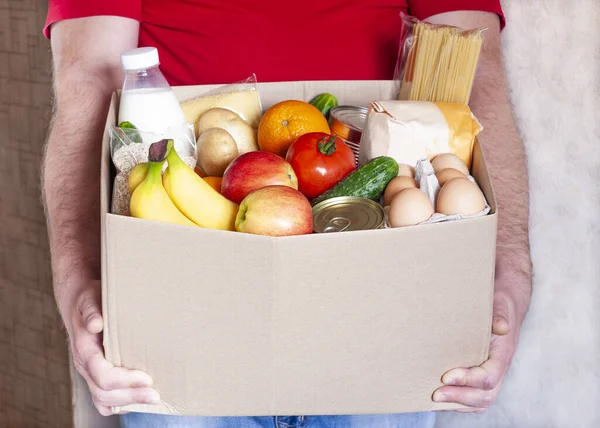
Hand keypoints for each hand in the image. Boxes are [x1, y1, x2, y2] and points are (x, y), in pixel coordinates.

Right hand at [67, 280, 160, 415]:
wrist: (80, 304)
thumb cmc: (90, 300)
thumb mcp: (91, 299)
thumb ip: (93, 311)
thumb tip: (96, 324)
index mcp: (84, 349)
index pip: (102, 375)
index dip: (124, 380)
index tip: (147, 378)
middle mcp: (85, 366)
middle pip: (103, 393)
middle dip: (131, 396)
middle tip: (156, 395)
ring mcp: (89, 373)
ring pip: (103, 400)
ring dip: (129, 403)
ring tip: (153, 399)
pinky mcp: (96, 376)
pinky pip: (104, 400)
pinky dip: (121, 404)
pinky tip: (139, 400)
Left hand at [432, 289, 521, 412]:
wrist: (506, 304)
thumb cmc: (499, 304)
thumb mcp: (499, 303)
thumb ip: (499, 314)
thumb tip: (501, 327)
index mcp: (503, 352)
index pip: (489, 376)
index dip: (469, 380)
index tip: (446, 376)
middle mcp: (499, 367)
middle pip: (486, 395)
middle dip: (460, 397)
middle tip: (435, 394)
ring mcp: (493, 373)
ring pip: (482, 399)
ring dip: (459, 403)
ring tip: (435, 398)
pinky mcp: (483, 373)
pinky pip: (476, 395)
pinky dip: (460, 401)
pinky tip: (442, 395)